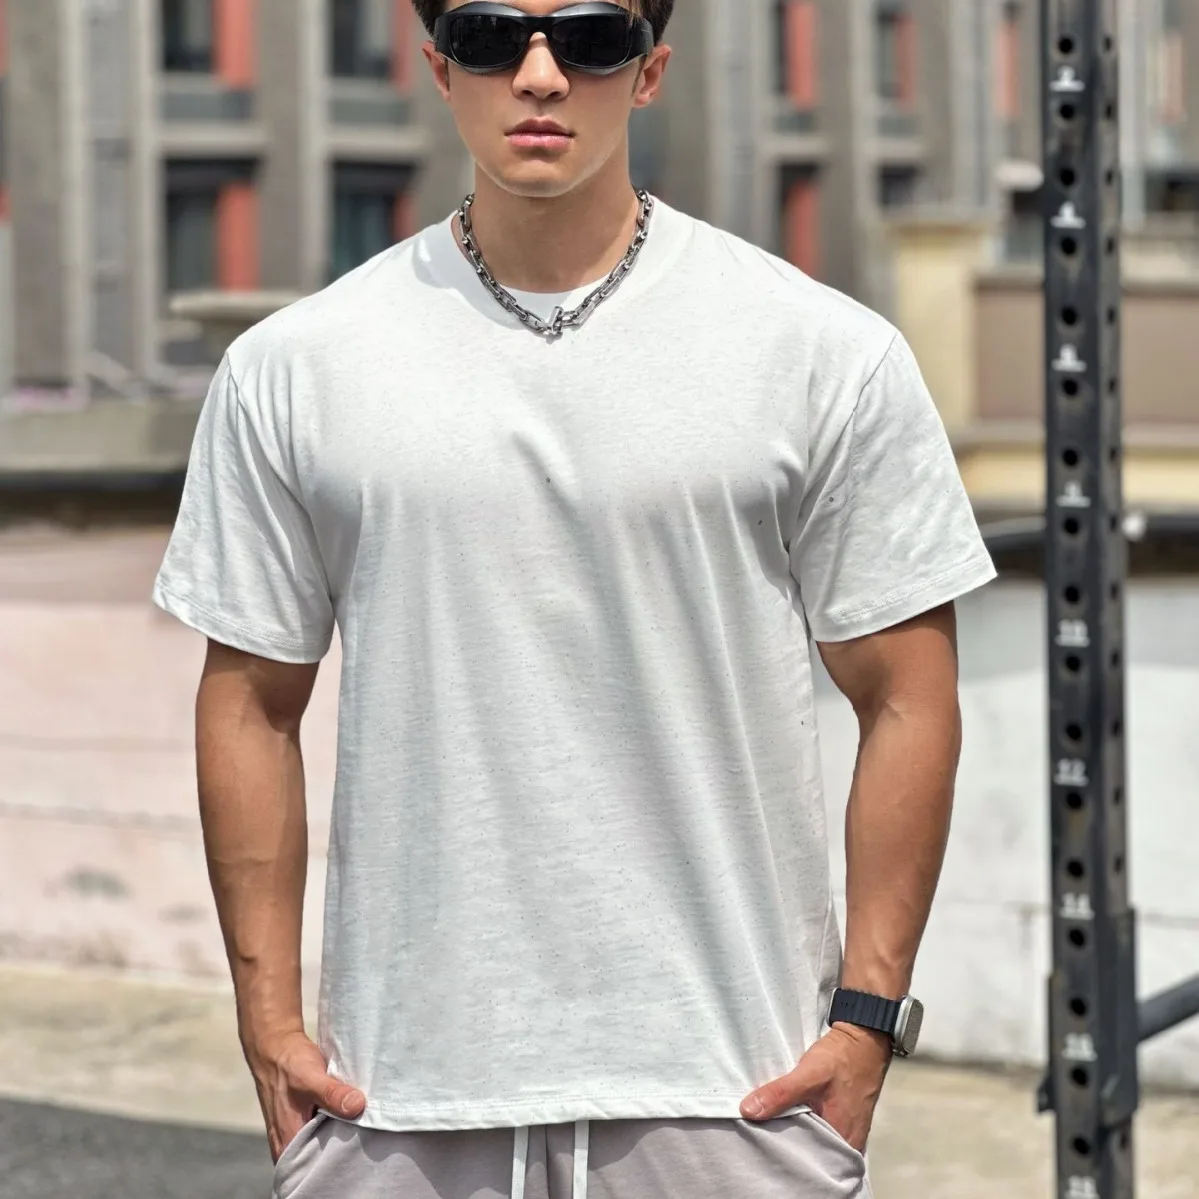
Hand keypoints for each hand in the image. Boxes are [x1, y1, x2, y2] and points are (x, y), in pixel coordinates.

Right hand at [243, 1027, 367, 1162]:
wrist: (276, 1046)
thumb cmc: (288, 1064)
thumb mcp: (311, 1078)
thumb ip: (332, 1094)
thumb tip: (357, 1106)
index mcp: (287, 1143)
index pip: (314, 1171)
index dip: (336, 1165)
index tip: (359, 1151)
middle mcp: (289, 1143)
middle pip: (321, 1158)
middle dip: (342, 1149)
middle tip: (367, 1137)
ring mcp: (297, 1131)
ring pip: (324, 1142)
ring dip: (340, 1134)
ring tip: (362, 1126)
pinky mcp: (305, 1119)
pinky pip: (324, 1128)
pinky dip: (337, 1123)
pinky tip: (352, 1115)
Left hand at [738, 1024, 891, 1153]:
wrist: (863, 1040)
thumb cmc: (842, 1059)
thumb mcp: (809, 1074)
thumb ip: (780, 1094)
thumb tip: (748, 1111)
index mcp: (842, 1141)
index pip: (807, 1161)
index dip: (782, 1154)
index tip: (759, 1143)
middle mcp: (847, 1143)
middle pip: (809, 1152)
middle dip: (785, 1143)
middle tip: (759, 1132)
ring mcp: (846, 1131)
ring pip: (812, 1138)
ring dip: (793, 1130)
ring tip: (769, 1123)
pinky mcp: (841, 1118)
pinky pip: (817, 1127)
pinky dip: (802, 1121)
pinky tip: (787, 1113)